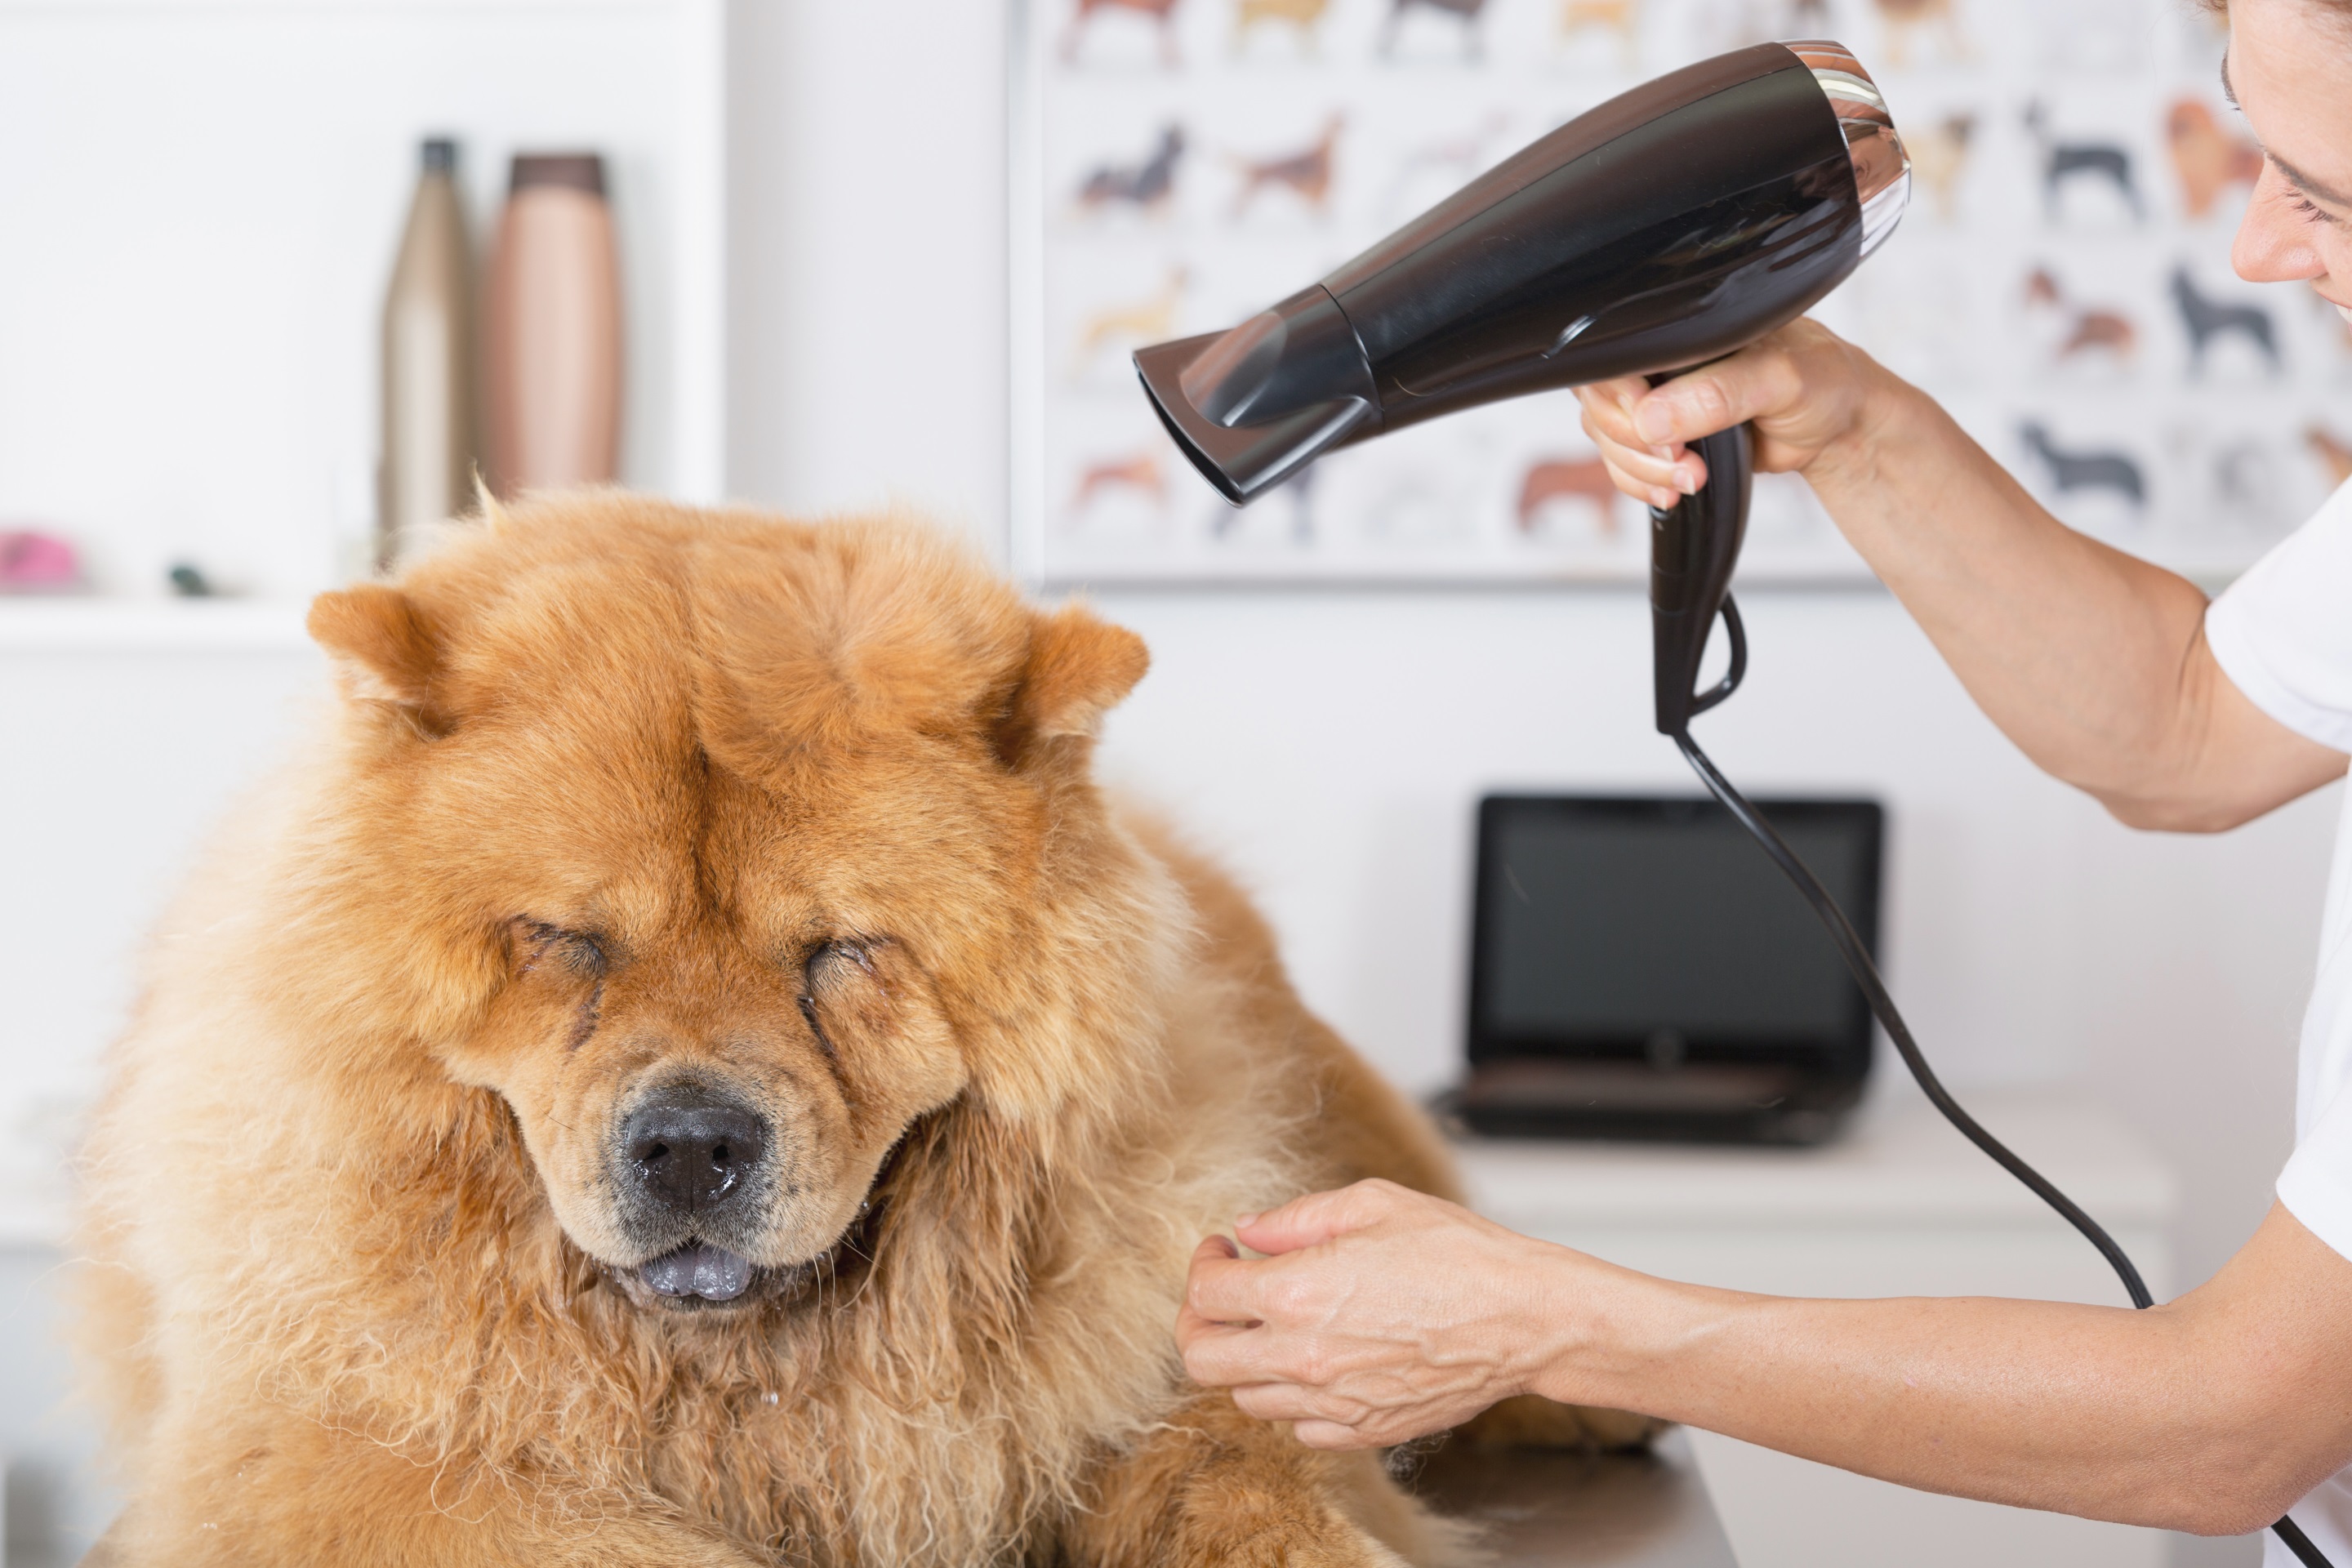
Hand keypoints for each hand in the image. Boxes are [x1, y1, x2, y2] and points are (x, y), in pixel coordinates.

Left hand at [1175, 1179, 1579, 1449]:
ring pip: (1246, 1397)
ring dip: (1248, 1359)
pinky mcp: (1364, 1429)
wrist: (1524, 1317)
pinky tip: (1318, 1360)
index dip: (1204, 1264)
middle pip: (1203, 1360)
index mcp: (1297, 1293)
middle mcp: (1303, 1356)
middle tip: (1226, 1297)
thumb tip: (1249, 1229)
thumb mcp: (1372, 1204)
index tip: (1224, 1250)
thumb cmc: (1459, 1253)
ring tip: (1279, 1324)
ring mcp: (1333, 1401)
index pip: (1204, 1295)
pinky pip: (1297, 1427)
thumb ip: (1296, 1217)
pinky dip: (1293, 1397)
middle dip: (1202, 1323)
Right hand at [1572, 318, 1883, 509]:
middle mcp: (1663, 362)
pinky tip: (1673, 489)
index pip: (1616, 355)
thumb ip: (1719, 393)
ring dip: (1641, 469)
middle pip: (1602, 403)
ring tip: (1691, 478)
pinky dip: (1641, 484)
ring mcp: (1660, 402)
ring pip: (1608, 439)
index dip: (1621, 396)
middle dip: (1635, 443)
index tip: (1653, 424)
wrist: (1839, 428)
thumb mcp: (1779, 378)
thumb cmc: (1821, 383)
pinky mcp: (1665, 440)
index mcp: (1684, 328)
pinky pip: (1624, 465)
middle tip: (1682, 458)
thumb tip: (1652, 417)